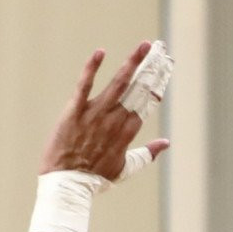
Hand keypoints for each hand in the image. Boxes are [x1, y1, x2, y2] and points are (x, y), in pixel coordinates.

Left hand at [40, 42, 168, 179]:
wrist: (67, 185)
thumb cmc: (94, 179)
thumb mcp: (124, 169)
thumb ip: (146, 155)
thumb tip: (165, 144)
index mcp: (127, 132)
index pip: (146, 103)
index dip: (156, 85)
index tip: (164, 70)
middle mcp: (115, 120)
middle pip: (138, 89)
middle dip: (150, 68)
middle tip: (160, 51)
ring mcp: (95, 114)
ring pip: (118, 83)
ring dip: (133, 62)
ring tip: (145, 46)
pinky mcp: (74, 112)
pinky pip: (84, 86)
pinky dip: (91, 69)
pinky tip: (100, 52)